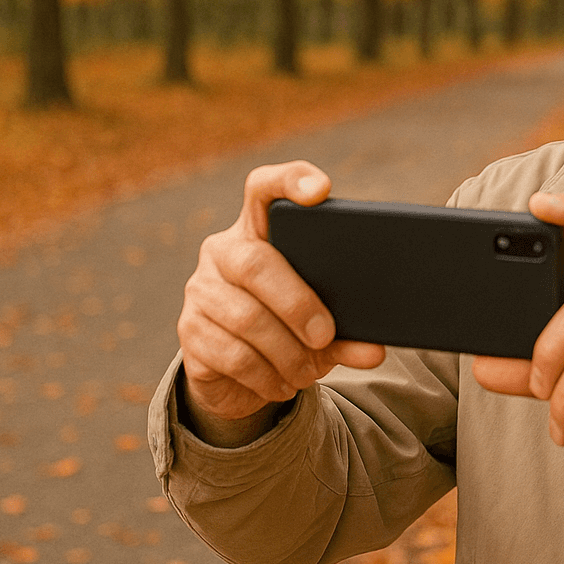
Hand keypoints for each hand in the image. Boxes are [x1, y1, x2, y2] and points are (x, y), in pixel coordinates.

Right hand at [177, 161, 384, 438]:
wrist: (238, 375)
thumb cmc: (290, 329)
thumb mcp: (323, 327)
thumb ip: (350, 331)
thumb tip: (374, 351)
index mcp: (259, 229)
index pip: (264, 187)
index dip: (290, 179)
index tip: (322, 189)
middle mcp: (222, 251)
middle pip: (256, 262)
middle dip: (297, 303)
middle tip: (325, 335)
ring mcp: (200, 289)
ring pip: (245, 317)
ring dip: (286, 352)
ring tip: (307, 371)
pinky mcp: (189, 331)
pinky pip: (231, 354)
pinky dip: (265, 375)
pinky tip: (281, 384)